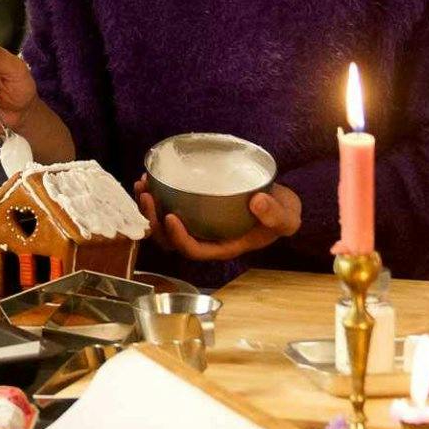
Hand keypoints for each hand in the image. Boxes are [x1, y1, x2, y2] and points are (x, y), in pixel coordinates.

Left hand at [133, 178, 302, 261]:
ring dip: (148, 208)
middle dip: (153, 221)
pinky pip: (167, 207)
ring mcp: (197, 225)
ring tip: (142, 185)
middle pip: (170, 240)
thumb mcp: (286, 218)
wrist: (279, 203)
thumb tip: (257, 202)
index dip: (179, 238)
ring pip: (163, 226)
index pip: (194, 250)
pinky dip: (156, 195)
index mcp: (222, 247)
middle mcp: (205, 238)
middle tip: (147, 196)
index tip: (170, 216)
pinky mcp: (194, 209)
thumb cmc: (281, 214)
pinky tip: (150, 178)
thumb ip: (276, 215)